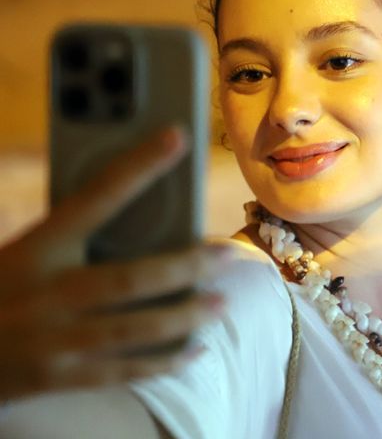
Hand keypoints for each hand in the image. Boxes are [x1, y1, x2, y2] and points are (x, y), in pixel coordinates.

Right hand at [0, 127, 229, 400]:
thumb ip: (69, 236)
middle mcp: (46, 294)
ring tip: (221, 303)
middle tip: (226, 254)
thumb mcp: (22, 252)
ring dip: (184, 316)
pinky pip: (120, 370)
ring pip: (133, 328)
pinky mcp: (57, 376)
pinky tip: (193, 350)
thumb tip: (139, 211)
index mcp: (35, 250)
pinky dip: (161, 362)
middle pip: (129, 279)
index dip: (138, 167)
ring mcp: (52, 339)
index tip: (176, 138)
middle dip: (186, 266)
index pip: (94, 198)